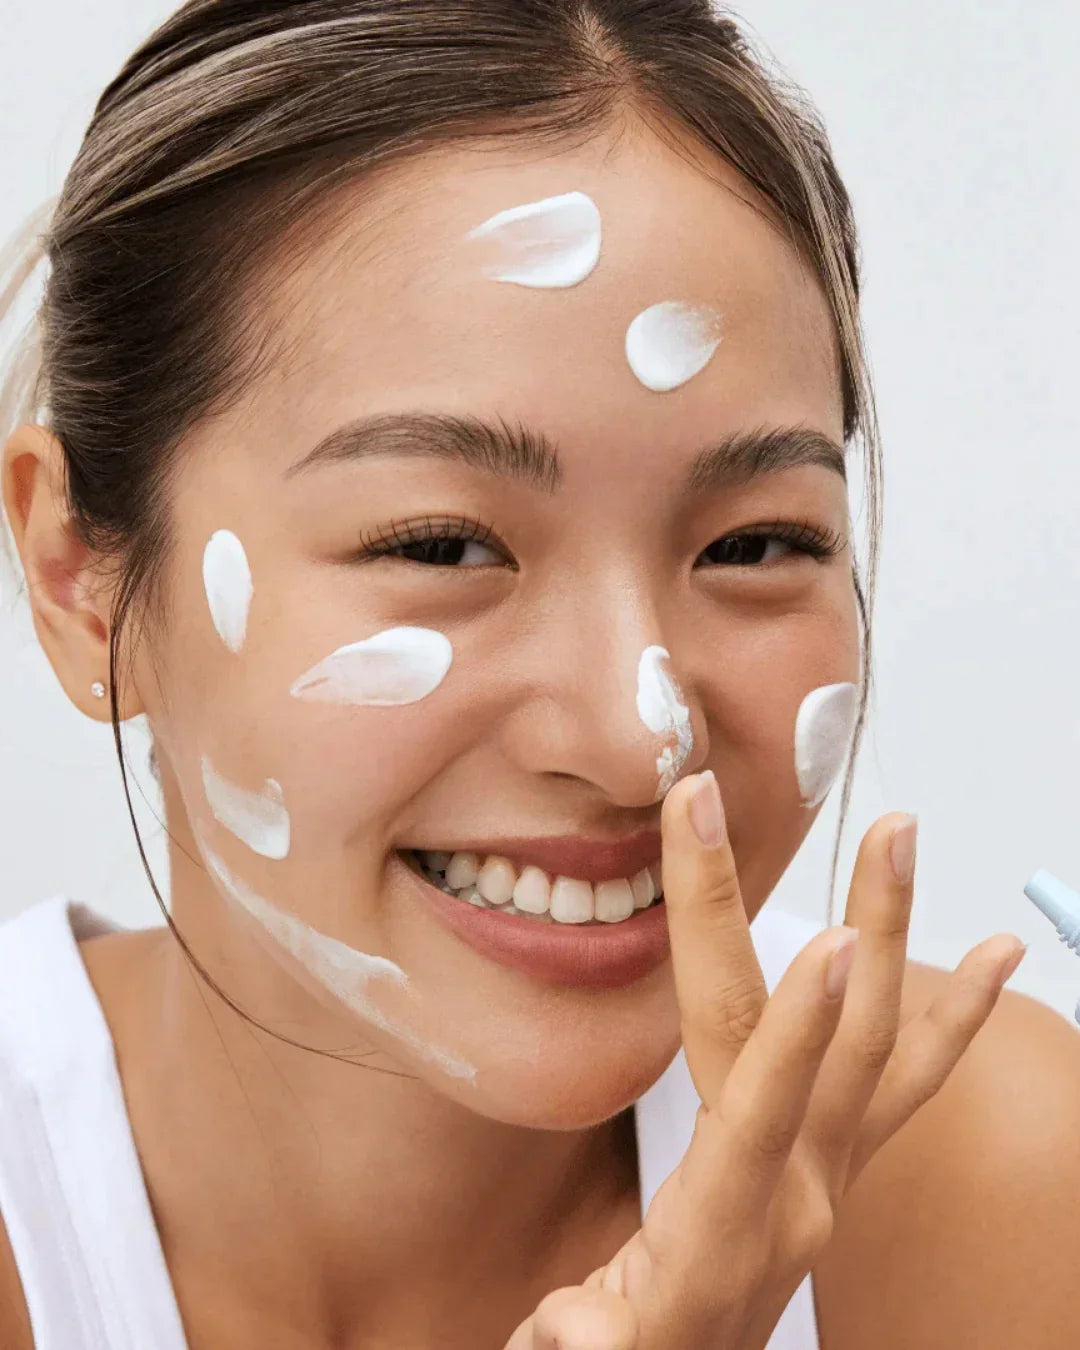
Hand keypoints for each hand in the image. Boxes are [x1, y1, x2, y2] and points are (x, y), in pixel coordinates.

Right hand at [504, 771, 1023, 1348]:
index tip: (829, 939)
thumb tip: (577, 1335)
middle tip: (887, 828)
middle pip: (834, 1044)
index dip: (795, 1029)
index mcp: (721, 1229)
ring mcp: (827, 1175)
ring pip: (880, 1043)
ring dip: (900, 936)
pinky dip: (952, 1019)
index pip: (760, 1107)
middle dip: (857, 925)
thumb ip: (574, 1343)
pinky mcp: (834, 1165)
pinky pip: (906, 1085)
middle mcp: (796, 1194)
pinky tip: (995, 960)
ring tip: (911, 843)